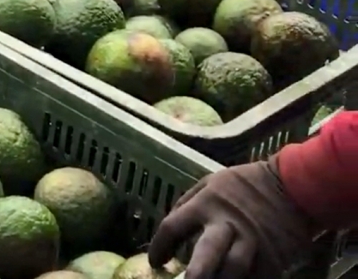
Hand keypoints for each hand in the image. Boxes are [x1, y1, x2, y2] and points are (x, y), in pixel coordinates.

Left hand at [147, 158, 316, 278]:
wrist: (295, 186)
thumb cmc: (247, 183)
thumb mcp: (212, 182)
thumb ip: (190, 202)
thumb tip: (173, 223)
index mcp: (206, 205)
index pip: (172, 228)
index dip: (159, 247)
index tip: (156, 260)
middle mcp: (226, 226)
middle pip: (206, 256)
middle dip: (194, 274)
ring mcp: (252, 244)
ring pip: (234, 272)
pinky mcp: (274, 258)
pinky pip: (256, 277)